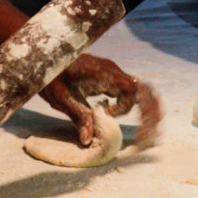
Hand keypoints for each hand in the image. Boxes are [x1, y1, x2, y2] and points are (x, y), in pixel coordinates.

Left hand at [41, 55, 161, 147]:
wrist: (46, 58)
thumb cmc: (52, 75)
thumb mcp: (61, 97)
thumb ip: (78, 116)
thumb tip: (88, 139)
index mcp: (103, 73)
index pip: (130, 89)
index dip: (122, 107)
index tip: (105, 115)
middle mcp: (114, 72)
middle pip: (145, 90)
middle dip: (150, 113)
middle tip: (147, 136)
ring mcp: (115, 75)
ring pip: (144, 92)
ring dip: (150, 112)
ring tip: (150, 134)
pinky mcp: (113, 81)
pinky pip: (134, 93)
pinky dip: (141, 108)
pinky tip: (141, 124)